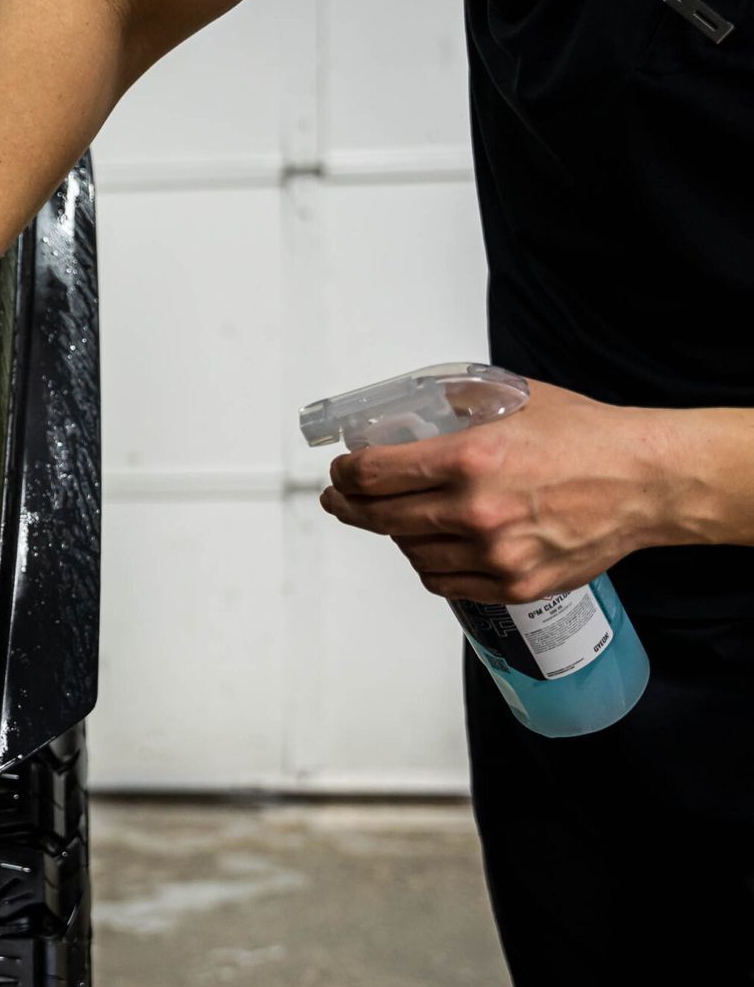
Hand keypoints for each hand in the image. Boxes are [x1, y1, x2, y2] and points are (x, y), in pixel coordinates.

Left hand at [320, 381, 668, 603]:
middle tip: (341, 499)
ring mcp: (494, 554)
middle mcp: (477, 511)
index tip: (340, 471)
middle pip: (379, 516)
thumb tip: (414, 409)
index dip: (345, 473)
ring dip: (393, 533)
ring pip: (409, 551)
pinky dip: (428, 564)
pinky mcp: (512, 584)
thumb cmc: (588, 440)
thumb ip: (459, 406)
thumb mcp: (515, 402)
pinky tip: (429, 547)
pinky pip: (443, 582)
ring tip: (393, 518)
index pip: (374, 474)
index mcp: (471, 460)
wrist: (646, 483)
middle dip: (350, 505)